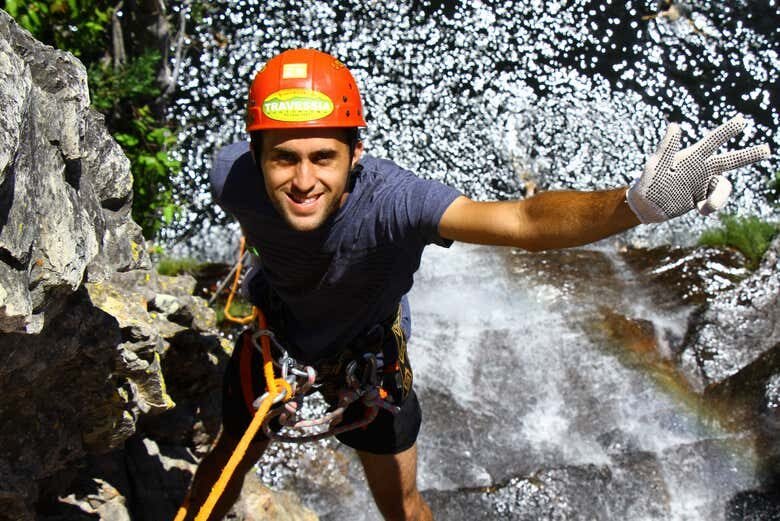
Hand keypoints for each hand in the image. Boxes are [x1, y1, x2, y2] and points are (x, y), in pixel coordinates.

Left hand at [626, 114, 770, 223]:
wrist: (646, 206)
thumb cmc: (648, 182)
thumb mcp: (656, 166)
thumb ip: (667, 148)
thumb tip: (675, 125)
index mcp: (693, 157)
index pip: (713, 141)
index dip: (727, 131)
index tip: (741, 120)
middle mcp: (702, 169)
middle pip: (730, 160)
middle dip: (749, 155)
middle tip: (767, 149)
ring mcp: (703, 184)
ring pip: (724, 188)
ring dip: (719, 198)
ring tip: (705, 208)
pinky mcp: (702, 199)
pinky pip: (714, 203)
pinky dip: (710, 207)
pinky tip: (698, 210)